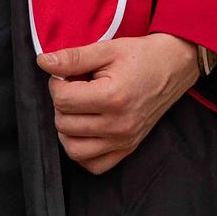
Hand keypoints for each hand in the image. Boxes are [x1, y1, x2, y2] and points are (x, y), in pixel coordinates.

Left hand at [36, 34, 199, 174]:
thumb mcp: (107, 49)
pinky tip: (85, 130)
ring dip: (67, 129)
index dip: (56, 83)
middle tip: (73, 87)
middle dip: (61, 103)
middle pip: (64, 124)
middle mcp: (118, 125)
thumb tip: (43, 62)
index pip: (63, 100)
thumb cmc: (141, 56)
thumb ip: (73, 58)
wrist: (174, 66)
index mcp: (113, 98)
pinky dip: (82, 151)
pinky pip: (94, 166)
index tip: (66, 74)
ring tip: (77, 109)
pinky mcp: (128, 148)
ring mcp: (124, 141)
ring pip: (74, 150)